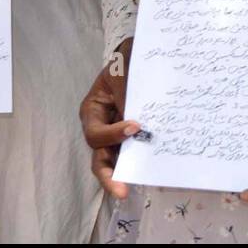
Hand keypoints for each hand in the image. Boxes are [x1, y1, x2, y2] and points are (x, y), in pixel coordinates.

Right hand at [79, 39, 137, 199]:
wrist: (141, 58)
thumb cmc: (127, 62)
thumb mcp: (122, 72)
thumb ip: (124, 93)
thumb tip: (132, 119)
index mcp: (92, 110)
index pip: (96, 133)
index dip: (113, 135)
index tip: (136, 127)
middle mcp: (102, 127)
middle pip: (100, 157)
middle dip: (109, 175)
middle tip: (122, 190)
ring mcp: (117, 134)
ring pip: (116, 160)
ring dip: (126, 174)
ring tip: (137, 188)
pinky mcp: (135, 137)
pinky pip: (135, 152)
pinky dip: (142, 161)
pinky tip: (155, 170)